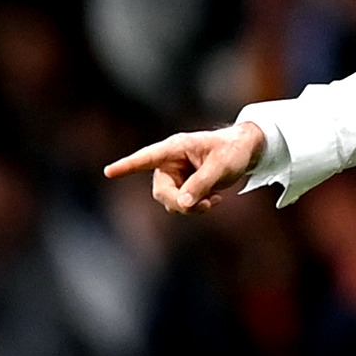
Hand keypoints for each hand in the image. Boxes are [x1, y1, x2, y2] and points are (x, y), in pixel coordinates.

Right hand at [103, 122, 266, 213]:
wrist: (245, 151)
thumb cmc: (233, 150)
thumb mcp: (221, 166)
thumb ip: (201, 184)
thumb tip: (182, 203)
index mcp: (176, 148)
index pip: (147, 157)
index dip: (127, 166)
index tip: (109, 172)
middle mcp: (170, 162)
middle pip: (161, 191)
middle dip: (180, 202)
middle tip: (205, 206)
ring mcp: (175, 175)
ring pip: (170, 201)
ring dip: (190, 207)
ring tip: (213, 201)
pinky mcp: (183, 186)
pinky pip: (181, 204)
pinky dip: (196, 207)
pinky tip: (215, 200)